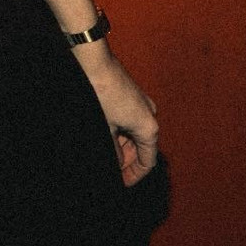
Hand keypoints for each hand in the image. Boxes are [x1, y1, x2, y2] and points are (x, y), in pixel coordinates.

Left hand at [75, 46, 159, 184]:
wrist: (94, 62)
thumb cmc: (100, 94)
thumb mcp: (105, 128)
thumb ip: (113, 150)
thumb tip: (116, 163)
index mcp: (148, 127)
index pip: (148, 160)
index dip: (135, 175)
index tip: (123, 183)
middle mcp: (150, 115)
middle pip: (143, 147)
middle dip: (128, 161)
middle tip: (113, 170)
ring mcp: (142, 104)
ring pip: (136, 133)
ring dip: (123, 146)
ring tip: (107, 154)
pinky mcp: (132, 95)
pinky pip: (130, 120)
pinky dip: (121, 132)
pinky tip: (107, 135)